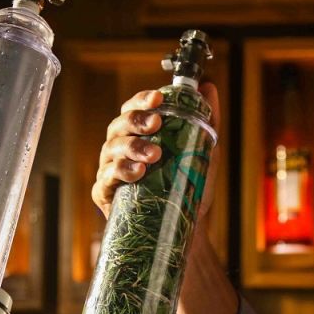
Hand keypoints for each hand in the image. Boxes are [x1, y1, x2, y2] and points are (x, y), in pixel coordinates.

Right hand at [92, 83, 220, 219]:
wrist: (183, 225)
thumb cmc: (186, 185)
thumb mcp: (201, 152)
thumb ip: (206, 121)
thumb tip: (209, 88)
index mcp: (137, 133)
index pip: (133, 109)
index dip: (142, 100)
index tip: (158, 99)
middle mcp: (119, 147)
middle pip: (120, 125)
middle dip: (137, 122)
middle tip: (157, 124)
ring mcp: (109, 168)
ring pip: (113, 150)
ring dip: (133, 148)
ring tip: (154, 155)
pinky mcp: (104, 192)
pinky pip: (107, 179)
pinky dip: (121, 173)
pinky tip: (137, 173)